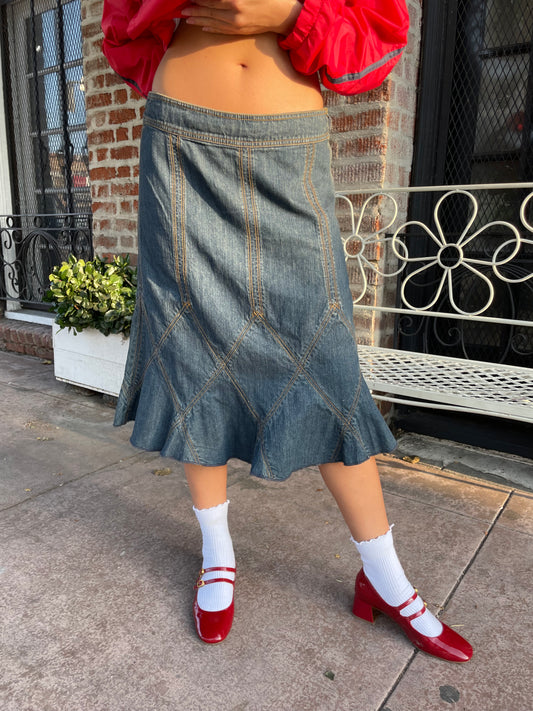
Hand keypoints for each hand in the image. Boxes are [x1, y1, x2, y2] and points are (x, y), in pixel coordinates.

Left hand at [180, 0, 301, 35]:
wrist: (282, 14)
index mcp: (235, 0)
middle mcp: (234, 13)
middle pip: (209, 10)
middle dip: (194, 9)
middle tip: (182, 9)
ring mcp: (236, 24)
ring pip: (213, 22)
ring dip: (198, 20)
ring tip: (187, 19)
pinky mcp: (240, 31)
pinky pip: (222, 30)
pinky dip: (211, 28)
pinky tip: (203, 28)